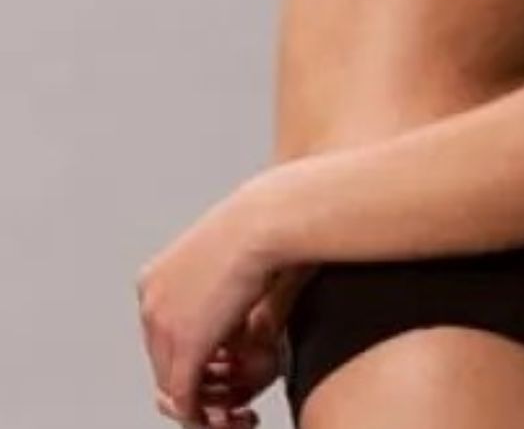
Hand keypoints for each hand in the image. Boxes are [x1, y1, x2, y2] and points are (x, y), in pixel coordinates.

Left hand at [136, 181, 275, 423]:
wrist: (265, 221)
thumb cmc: (262, 227)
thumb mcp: (226, 259)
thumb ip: (216, 292)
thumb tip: (229, 321)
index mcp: (154, 280)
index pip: (164, 336)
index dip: (195, 358)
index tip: (226, 370)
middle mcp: (150, 302)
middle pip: (165, 363)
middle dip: (199, 387)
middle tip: (233, 402)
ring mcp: (163, 325)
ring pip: (173, 388)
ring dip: (206, 408)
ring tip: (238, 414)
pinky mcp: (186, 347)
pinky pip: (186, 400)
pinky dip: (207, 419)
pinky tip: (237, 418)